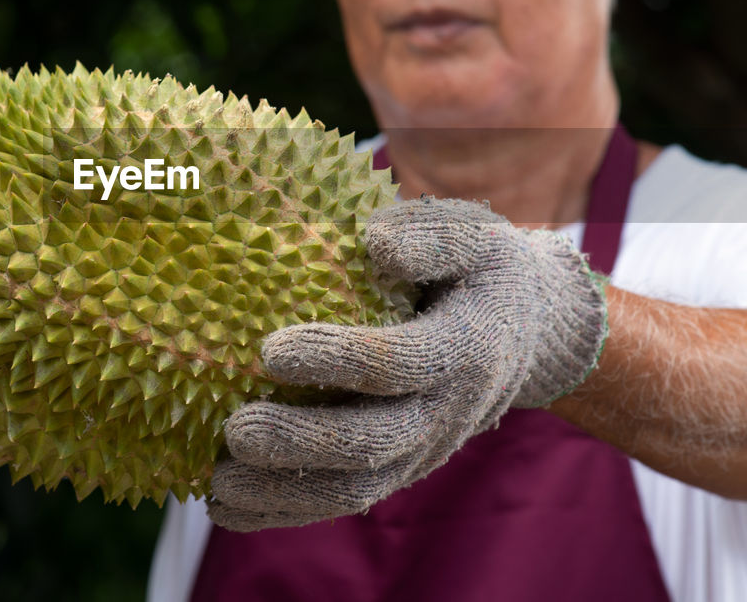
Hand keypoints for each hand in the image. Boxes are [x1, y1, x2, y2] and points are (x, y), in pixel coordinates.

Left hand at [208, 197, 608, 530]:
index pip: (398, 363)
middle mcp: (447, 413)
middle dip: (302, 442)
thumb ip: (431, 236)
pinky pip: (343, 501)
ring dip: (285, 493)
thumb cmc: (481, 270)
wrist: (526, 334)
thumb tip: (374, 242)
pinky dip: (286, 512)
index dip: (336, 360)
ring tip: (220, 483)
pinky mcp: (398, 469)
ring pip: (355, 489)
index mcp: (466, 350)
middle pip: (373, 442)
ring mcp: (423, 451)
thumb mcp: (475, 235)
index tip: (270, 350)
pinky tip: (227, 507)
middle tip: (237, 429)